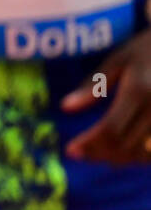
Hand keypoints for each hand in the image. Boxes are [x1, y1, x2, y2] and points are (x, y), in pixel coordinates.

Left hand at [62, 29, 150, 163]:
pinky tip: (122, 151)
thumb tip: (66, 107)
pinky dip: (137, 156)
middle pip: (125, 146)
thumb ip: (92, 85)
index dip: (89, 144)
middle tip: (79, 154)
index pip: (110, 129)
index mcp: (139, 91)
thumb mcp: (117, 60)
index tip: (70, 150)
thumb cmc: (145, 50)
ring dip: (117, 159)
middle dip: (99, 154)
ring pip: (142, 153)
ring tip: (96, 153)